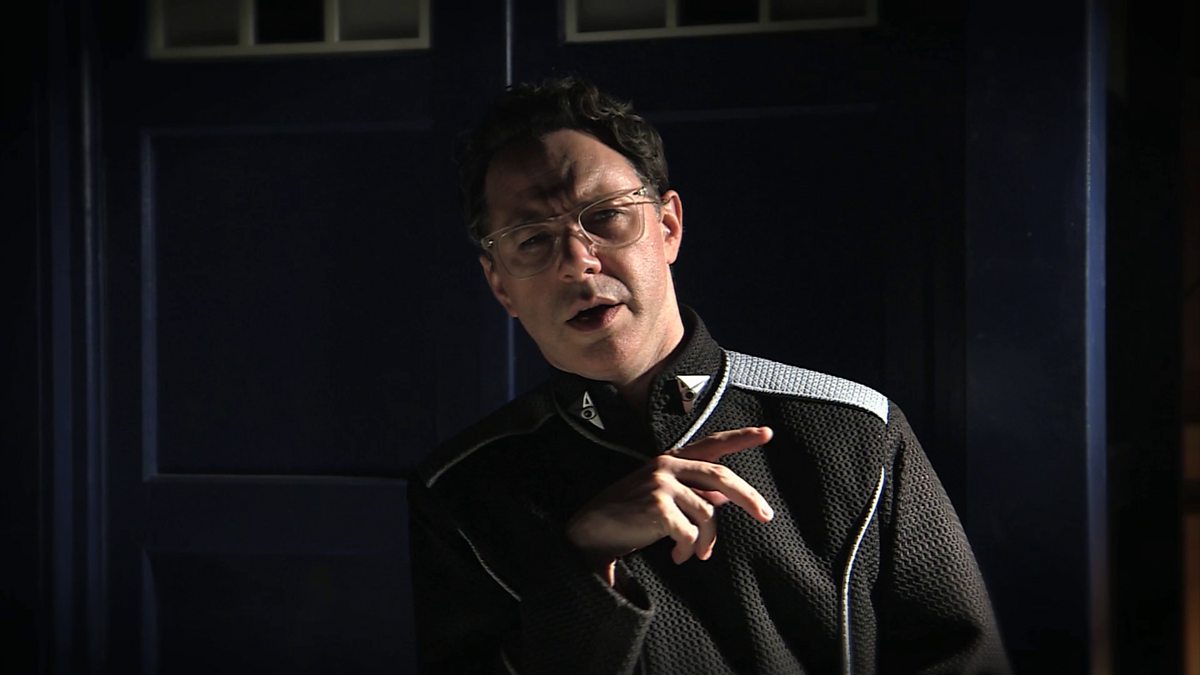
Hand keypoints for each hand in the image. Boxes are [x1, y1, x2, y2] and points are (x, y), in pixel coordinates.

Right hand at [565, 427, 774, 581]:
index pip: (711, 444)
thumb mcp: (663, 498)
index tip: (768, 433)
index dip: (740, 439)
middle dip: (749, 497)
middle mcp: (667, 466)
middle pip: (721, 477)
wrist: (589, 531)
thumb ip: (693, 493)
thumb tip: (724, 497)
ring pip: (708, 514)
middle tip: (767, 515)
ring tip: (696, 554)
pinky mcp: (658, 507)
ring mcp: (662, 485)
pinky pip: (691, 534)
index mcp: (669, 460)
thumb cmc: (627, 516)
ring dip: (706, 541)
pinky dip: (690, 550)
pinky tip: (678, 556)